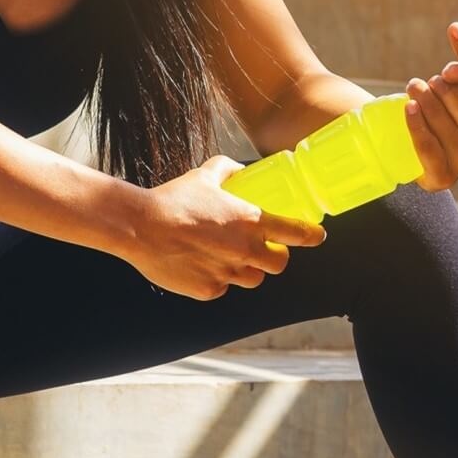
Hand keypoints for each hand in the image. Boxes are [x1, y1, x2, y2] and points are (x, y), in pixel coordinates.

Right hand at [125, 155, 326, 299]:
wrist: (140, 227)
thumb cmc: (173, 200)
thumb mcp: (203, 176)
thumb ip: (226, 170)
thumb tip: (238, 168)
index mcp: (249, 222)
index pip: (295, 233)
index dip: (310, 236)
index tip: (317, 236)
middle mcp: (245, 251)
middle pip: (279, 264)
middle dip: (276, 257)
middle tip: (266, 250)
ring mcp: (228, 273)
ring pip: (252, 279)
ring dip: (248, 270)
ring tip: (230, 257)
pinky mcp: (209, 290)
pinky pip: (223, 287)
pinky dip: (218, 279)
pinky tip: (202, 265)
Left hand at [404, 22, 457, 191]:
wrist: (428, 159)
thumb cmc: (447, 116)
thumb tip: (454, 73)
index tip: (454, 28)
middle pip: (453, 92)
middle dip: (435, 83)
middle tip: (426, 87)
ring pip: (436, 113)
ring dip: (419, 96)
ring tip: (414, 93)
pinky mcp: (444, 177)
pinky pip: (425, 142)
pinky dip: (415, 122)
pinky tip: (409, 107)